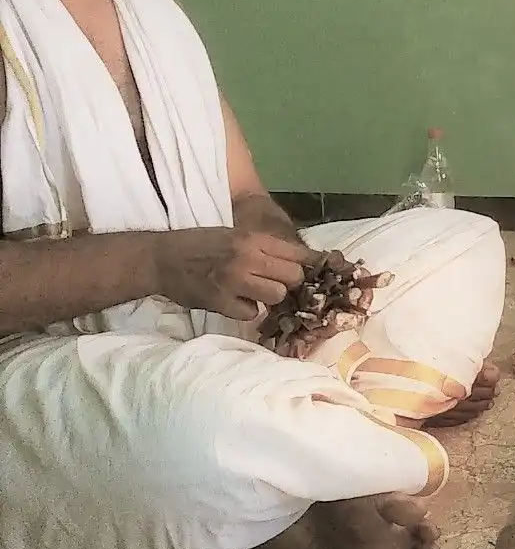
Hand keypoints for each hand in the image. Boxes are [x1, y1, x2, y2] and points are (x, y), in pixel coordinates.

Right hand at [154, 227, 322, 320]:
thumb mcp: (236, 235)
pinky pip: (251, 313)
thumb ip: (265, 247)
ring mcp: (234, 281)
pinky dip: (247, 310)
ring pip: (276, 295)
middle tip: (278, 282)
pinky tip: (236, 301)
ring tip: (256, 291)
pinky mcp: (220, 302)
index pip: (297, 253)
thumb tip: (300, 261)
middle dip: (290, 282)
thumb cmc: (201, 244)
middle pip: (293, 276)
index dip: (310, 264)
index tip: (318, 272)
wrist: (161, 258)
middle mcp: (247, 257)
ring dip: (270, 297)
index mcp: (253, 238)